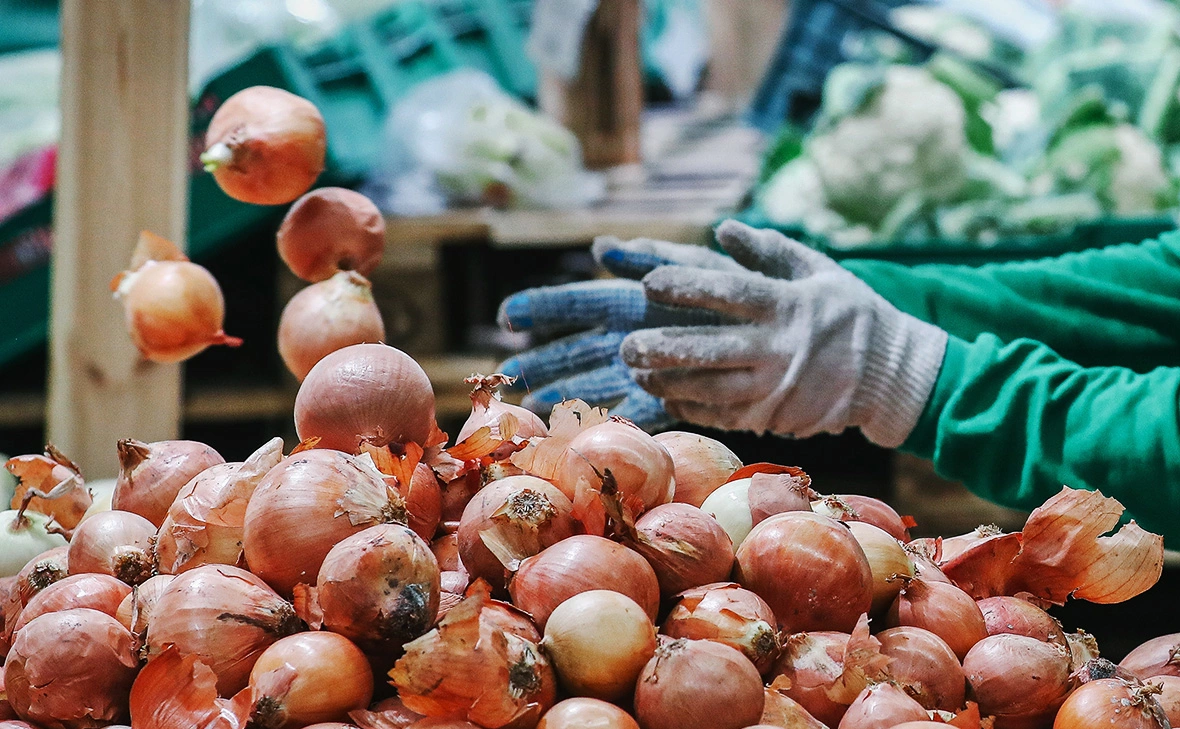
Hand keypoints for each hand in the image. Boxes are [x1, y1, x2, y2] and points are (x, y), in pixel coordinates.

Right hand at [495, 237, 741, 428]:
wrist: (791, 334)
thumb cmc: (744, 289)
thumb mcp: (701, 268)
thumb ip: (655, 258)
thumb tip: (602, 248)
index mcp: (637, 298)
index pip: (580, 302)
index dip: (543, 308)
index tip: (507, 318)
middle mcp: (636, 332)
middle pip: (579, 347)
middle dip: (545, 359)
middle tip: (508, 372)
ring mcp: (650, 366)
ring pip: (597, 380)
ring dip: (565, 392)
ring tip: (531, 405)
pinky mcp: (671, 395)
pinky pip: (633, 408)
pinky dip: (607, 417)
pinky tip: (579, 430)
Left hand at [621, 221, 948, 446]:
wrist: (893, 376)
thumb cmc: (851, 313)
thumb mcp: (818, 270)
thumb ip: (768, 250)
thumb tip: (722, 229)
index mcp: (789, 306)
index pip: (730, 293)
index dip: (687, 287)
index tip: (650, 282)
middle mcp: (781, 349)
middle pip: (711, 349)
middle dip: (663, 347)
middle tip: (625, 345)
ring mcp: (777, 389)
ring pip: (712, 388)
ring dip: (669, 382)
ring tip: (636, 372)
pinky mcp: (776, 417)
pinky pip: (725, 414)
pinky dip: (692, 406)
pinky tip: (666, 396)